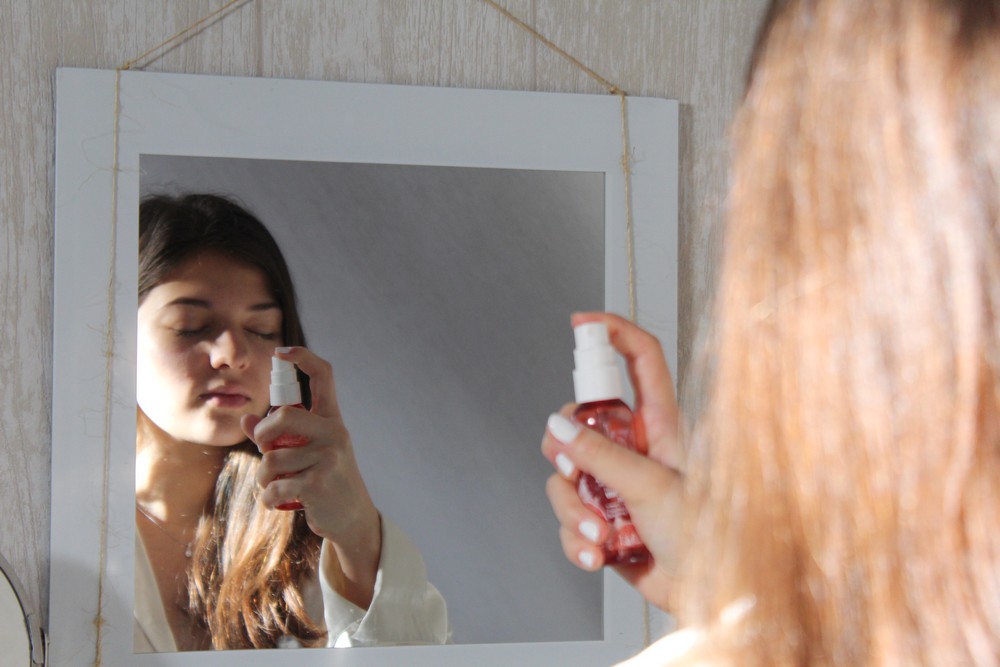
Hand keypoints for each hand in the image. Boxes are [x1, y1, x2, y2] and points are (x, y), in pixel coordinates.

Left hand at [241, 346, 380, 608]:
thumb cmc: (327, 479)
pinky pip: (275, 486)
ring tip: (274, 485)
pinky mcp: (318, 484)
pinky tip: (278, 501)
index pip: (323, 376)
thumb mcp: (310, 451)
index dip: (302, 357)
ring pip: (272, 459)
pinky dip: (268, 497)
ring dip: (263, 477)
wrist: (352, 517)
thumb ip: (279, 435)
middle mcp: (334, 433)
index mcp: (332, 419)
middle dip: (262, 434)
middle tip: (264, 448)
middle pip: (284, 416)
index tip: (281, 351)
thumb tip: (245, 419)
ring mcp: (328, 458)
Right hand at [540, 312, 682, 610]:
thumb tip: (559, 427)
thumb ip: (601, 454)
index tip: (579, 323)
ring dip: (574, 510)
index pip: (639, 359)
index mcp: (660, 424)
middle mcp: (634, 447)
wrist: (710, 597)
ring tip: (601, 534)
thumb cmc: (706, 537)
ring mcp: (616, 483)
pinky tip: (599, 555)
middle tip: (572, 469)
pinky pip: (569, 518)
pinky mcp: (602, 519)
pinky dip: (577, 540)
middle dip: (565, 450)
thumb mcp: (651, 486)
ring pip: (565, 475)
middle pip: (578, 419)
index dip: (611, 332)